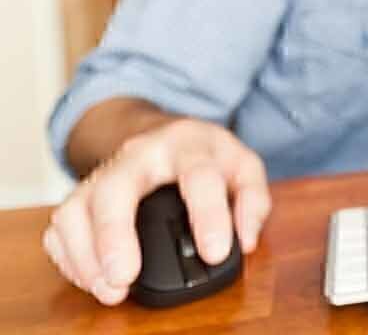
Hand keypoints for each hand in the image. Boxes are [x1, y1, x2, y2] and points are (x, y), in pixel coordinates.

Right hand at [41, 118, 269, 304]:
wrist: (165, 133)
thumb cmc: (206, 156)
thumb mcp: (243, 166)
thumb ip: (253, 200)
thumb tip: (247, 240)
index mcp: (188, 145)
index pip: (198, 175)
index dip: (209, 215)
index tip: (214, 254)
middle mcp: (139, 154)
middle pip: (116, 187)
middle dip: (115, 234)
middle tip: (124, 277)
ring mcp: (104, 172)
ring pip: (77, 207)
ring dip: (86, 254)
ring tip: (109, 289)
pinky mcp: (81, 193)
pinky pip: (61, 225)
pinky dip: (70, 257)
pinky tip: (92, 279)